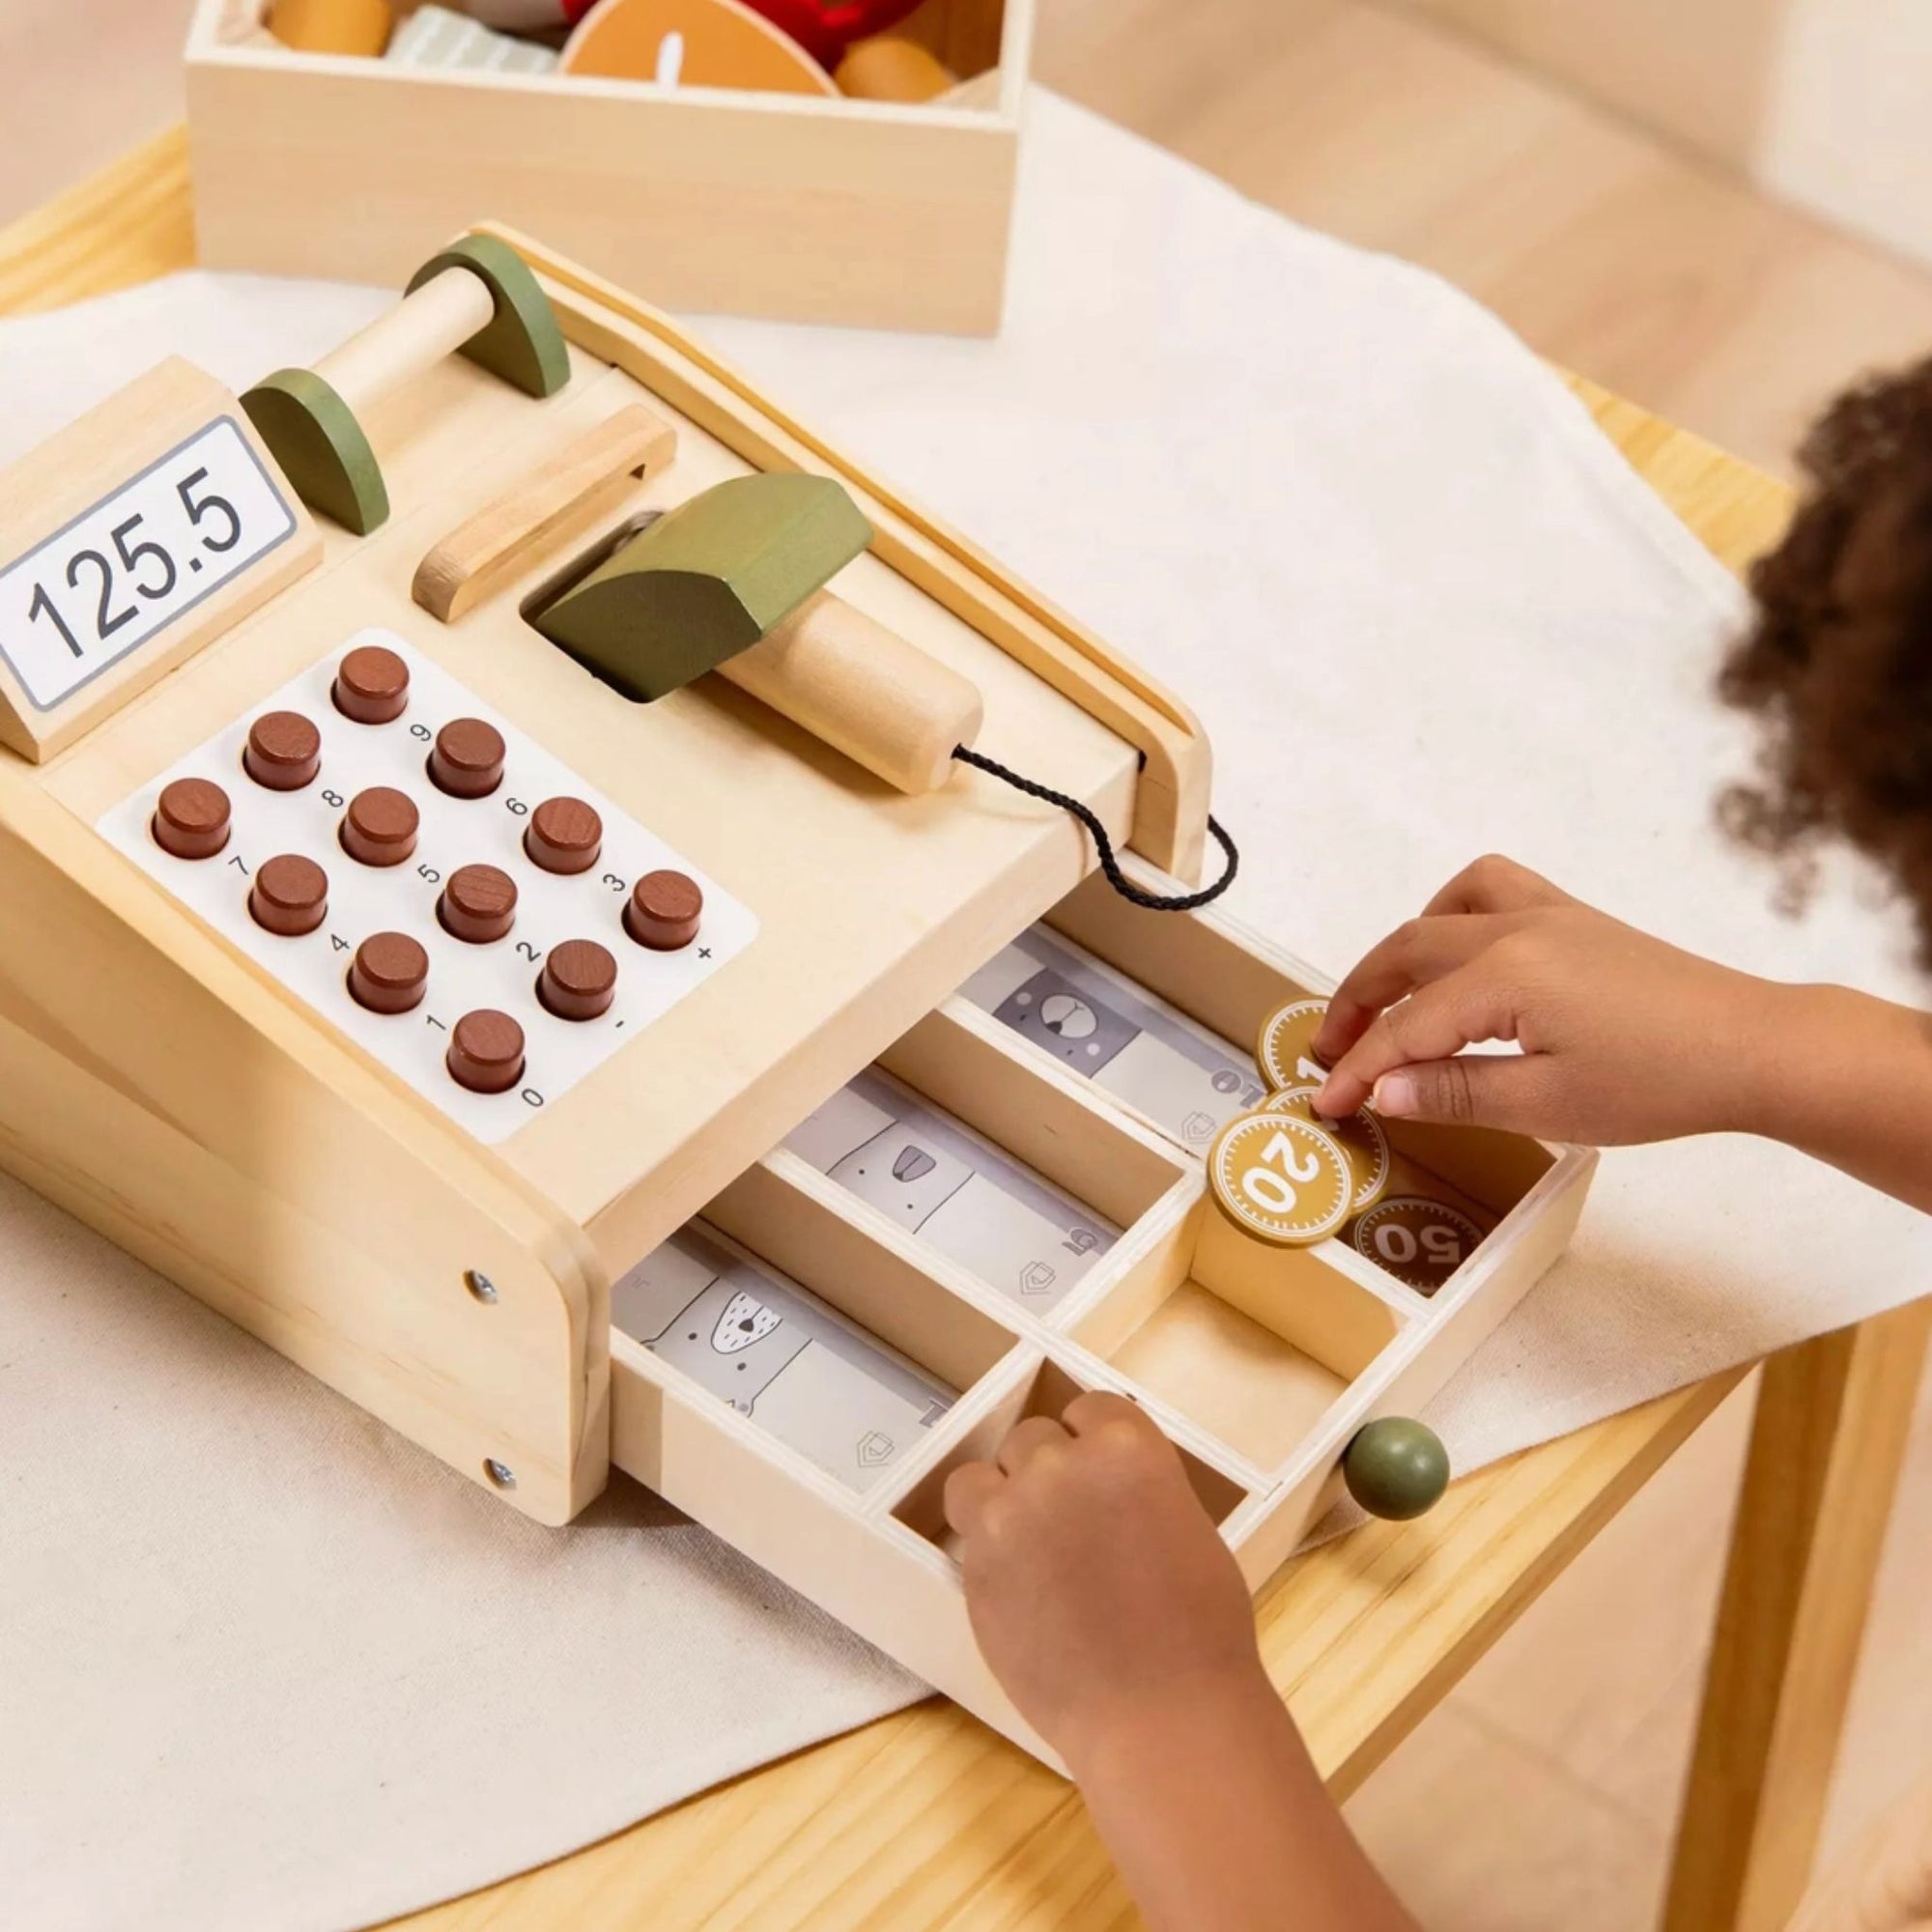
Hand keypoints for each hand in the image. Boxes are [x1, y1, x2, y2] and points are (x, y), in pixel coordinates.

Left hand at [942, 1391, 1263, 1764]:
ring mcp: (1011, 1514)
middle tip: (1069, 1523)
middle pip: (1032, 1438)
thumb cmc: (1199, 1631)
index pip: (1089, 1408)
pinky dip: (984, 1547)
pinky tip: (1014, 1582)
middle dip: (1048, 1472)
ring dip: (1000, 1498)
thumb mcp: (1185, 1525)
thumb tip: (1103, 1489)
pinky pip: (965, 1530)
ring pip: (981, 1476)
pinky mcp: (975, 1564)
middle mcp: (1061, 1466)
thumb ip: (1134, 1488)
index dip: (1092, 1442)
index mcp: (1127, 1447)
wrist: (1160, 1714)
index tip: (1096, 1476)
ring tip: (1026, 1544)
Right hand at [1311, 854, 1791, 1144]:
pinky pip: (1493, 891)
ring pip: (1444, 910)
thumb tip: (1382, 1093)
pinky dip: (1454, 915)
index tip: (1326, 1103)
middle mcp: (1517, 929)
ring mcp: (1548, 915)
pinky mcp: (1575, 920)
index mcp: (1505, 975)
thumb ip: (1454, 1092)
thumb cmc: (1661, 1080)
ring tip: (1386, 1000)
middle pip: (1407, 953)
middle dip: (1358, 1003)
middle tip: (1331, 1054)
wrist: (1753, 1047)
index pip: (1407, 1027)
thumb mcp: (1547, 1104)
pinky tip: (1457, 960)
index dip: (1360, 1069)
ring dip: (1401, 951)